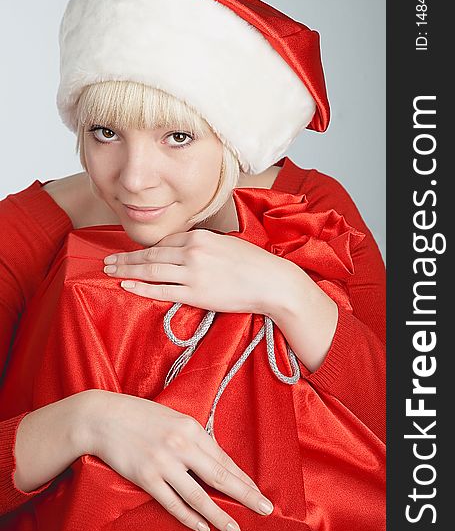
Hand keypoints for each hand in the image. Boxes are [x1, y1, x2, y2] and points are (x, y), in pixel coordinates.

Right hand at [83, 389, 273, 530]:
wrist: (104, 417)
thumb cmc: (140, 415)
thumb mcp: (174, 418)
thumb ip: (193, 438)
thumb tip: (213, 460)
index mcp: (191, 428)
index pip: (224, 459)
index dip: (243, 478)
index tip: (258, 491)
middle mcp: (180, 445)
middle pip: (219, 477)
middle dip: (245, 495)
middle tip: (265, 510)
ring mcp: (163, 463)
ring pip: (198, 496)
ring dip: (219, 515)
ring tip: (235, 528)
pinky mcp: (145, 477)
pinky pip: (172, 503)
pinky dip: (189, 518)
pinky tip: (202, 527)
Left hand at [103, 229, 288, 314]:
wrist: (272, 282)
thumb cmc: (253, 264)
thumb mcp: (225, 245)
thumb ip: (201, 247)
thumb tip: (182, 252)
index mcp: (199, 237)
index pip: (164, 243)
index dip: (145, 251)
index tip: (133, 256)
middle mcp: (192, 251)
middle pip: (150, 255)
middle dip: (126, 258)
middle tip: (107, 261)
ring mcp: (193, 273)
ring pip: (151, 271)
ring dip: (126, 271)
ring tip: (109, 272)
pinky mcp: (196, 294)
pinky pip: (162, 290)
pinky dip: (141, 288)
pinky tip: (127, 286)